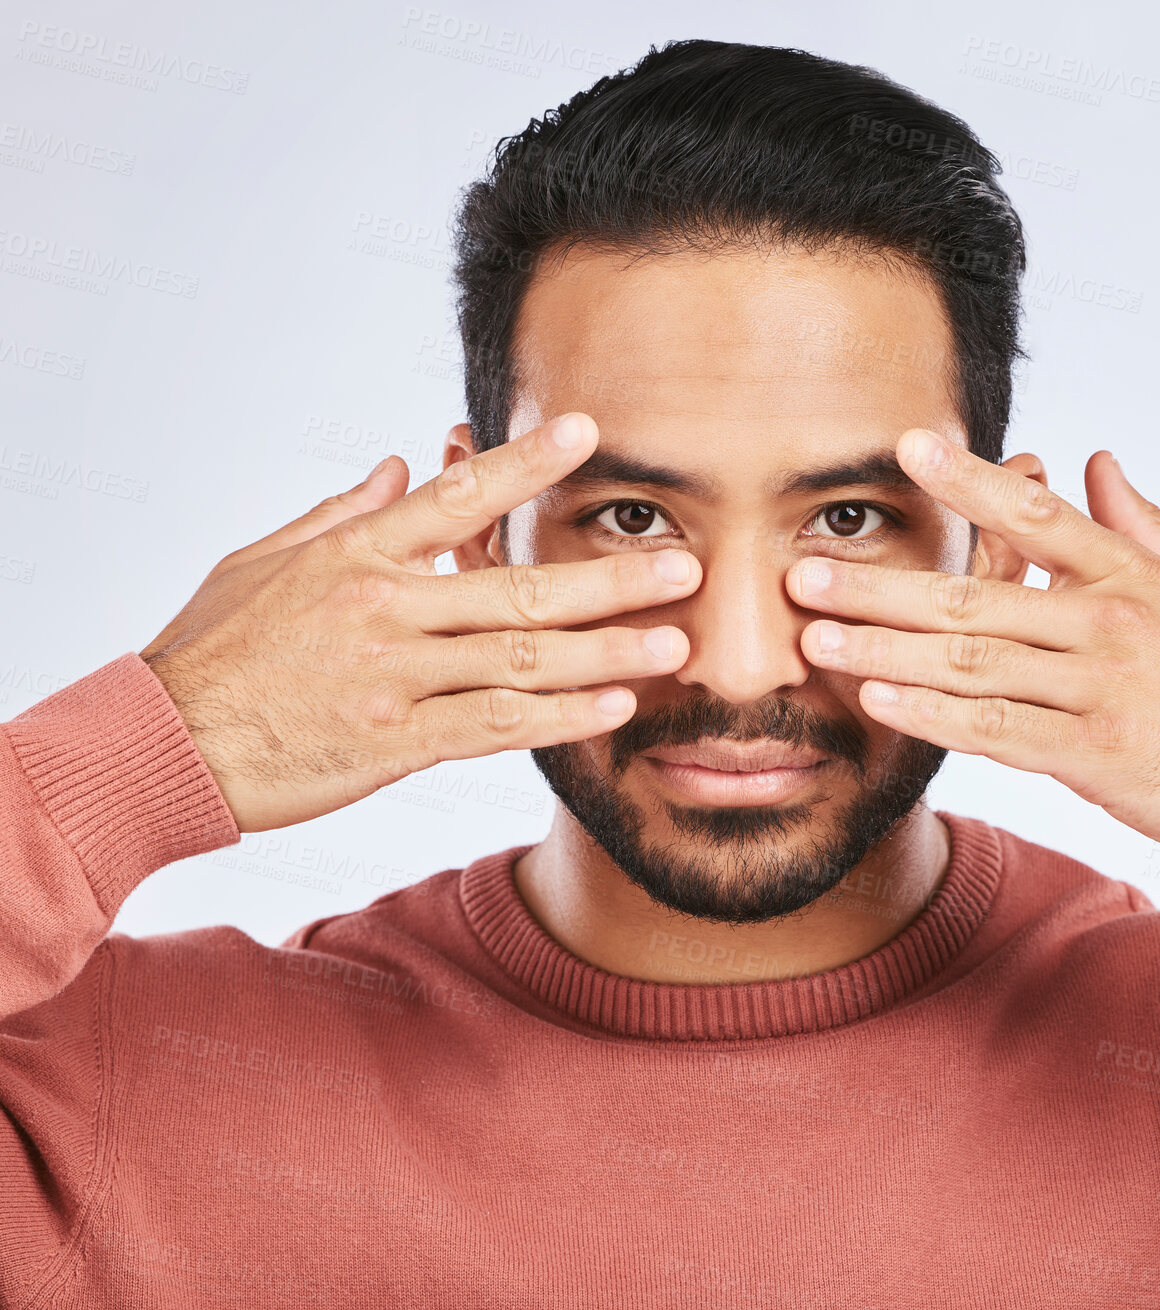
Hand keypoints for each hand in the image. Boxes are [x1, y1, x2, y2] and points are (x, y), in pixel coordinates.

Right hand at [140, 413, 699, 831]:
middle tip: (686, 567)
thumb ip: (343, 512)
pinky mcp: (390, 743)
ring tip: (674, 645)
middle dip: (607, 578)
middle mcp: (381, 609)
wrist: (157, 743)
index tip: (590, 434)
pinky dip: (556, 719)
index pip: (456, 498)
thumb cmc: (210, 648)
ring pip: (517, 661)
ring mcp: (388, 678)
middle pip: (515, 589)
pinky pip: (491, 727)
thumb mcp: (262, 560)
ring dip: (605, 653)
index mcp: (354, 555)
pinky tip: (611, 709)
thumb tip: (402, 463)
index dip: (526, 464)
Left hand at [785, 431, 1159, 876]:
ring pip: (973, 661)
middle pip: (977, 592)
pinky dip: (932, 714)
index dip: (968, 478)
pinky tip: (878, 699)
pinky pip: (996, 730)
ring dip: (886, 647)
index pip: (1037, 512)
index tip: (906, 448)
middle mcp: (1108, 622)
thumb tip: (1095, 457)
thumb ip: (1142, 522)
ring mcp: (1099, 690)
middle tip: (804, 569)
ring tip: (817, 636)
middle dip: (884, 581)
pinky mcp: (1095, 756)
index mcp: (1132, 574)